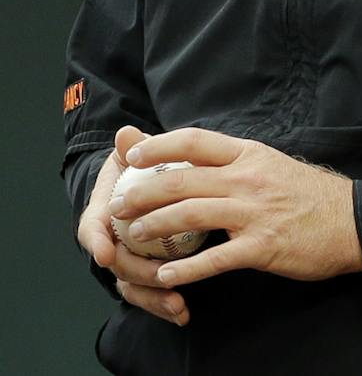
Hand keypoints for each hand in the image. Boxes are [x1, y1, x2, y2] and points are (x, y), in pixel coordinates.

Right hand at [77, 125, 191, 326]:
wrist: (150, 183)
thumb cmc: (143, 168)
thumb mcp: (137, 155)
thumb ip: (132, 148)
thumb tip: (126, 133)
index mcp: (105, 212)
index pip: (92, 229)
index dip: (96, 242)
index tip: (107, 252)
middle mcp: (112, 240)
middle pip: (118, 263)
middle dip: (137, 273)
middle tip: (162, 278)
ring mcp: (130, 259)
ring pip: (134, 284)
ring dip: (154, 296)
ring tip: (178, 304)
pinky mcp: (149, 272)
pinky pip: (153, 292)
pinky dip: (165, 303)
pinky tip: (183, 312)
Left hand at [104, 128, 361, 290]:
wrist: (355, 221)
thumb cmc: (314, 195)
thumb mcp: (275, 165)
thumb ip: (239, 164)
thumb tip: (202, 160)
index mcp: (251, 155)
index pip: (195, 141)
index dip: (158, 146)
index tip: (133, 155)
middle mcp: (248, 179)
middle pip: (181, 180)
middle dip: (140, 193)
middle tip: (117, 206)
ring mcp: (254, 212)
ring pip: (188, 216)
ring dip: (152, 228)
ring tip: (131, 237)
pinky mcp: (262, 246)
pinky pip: (214, 259)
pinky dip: (185, 269)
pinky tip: (166, 275)